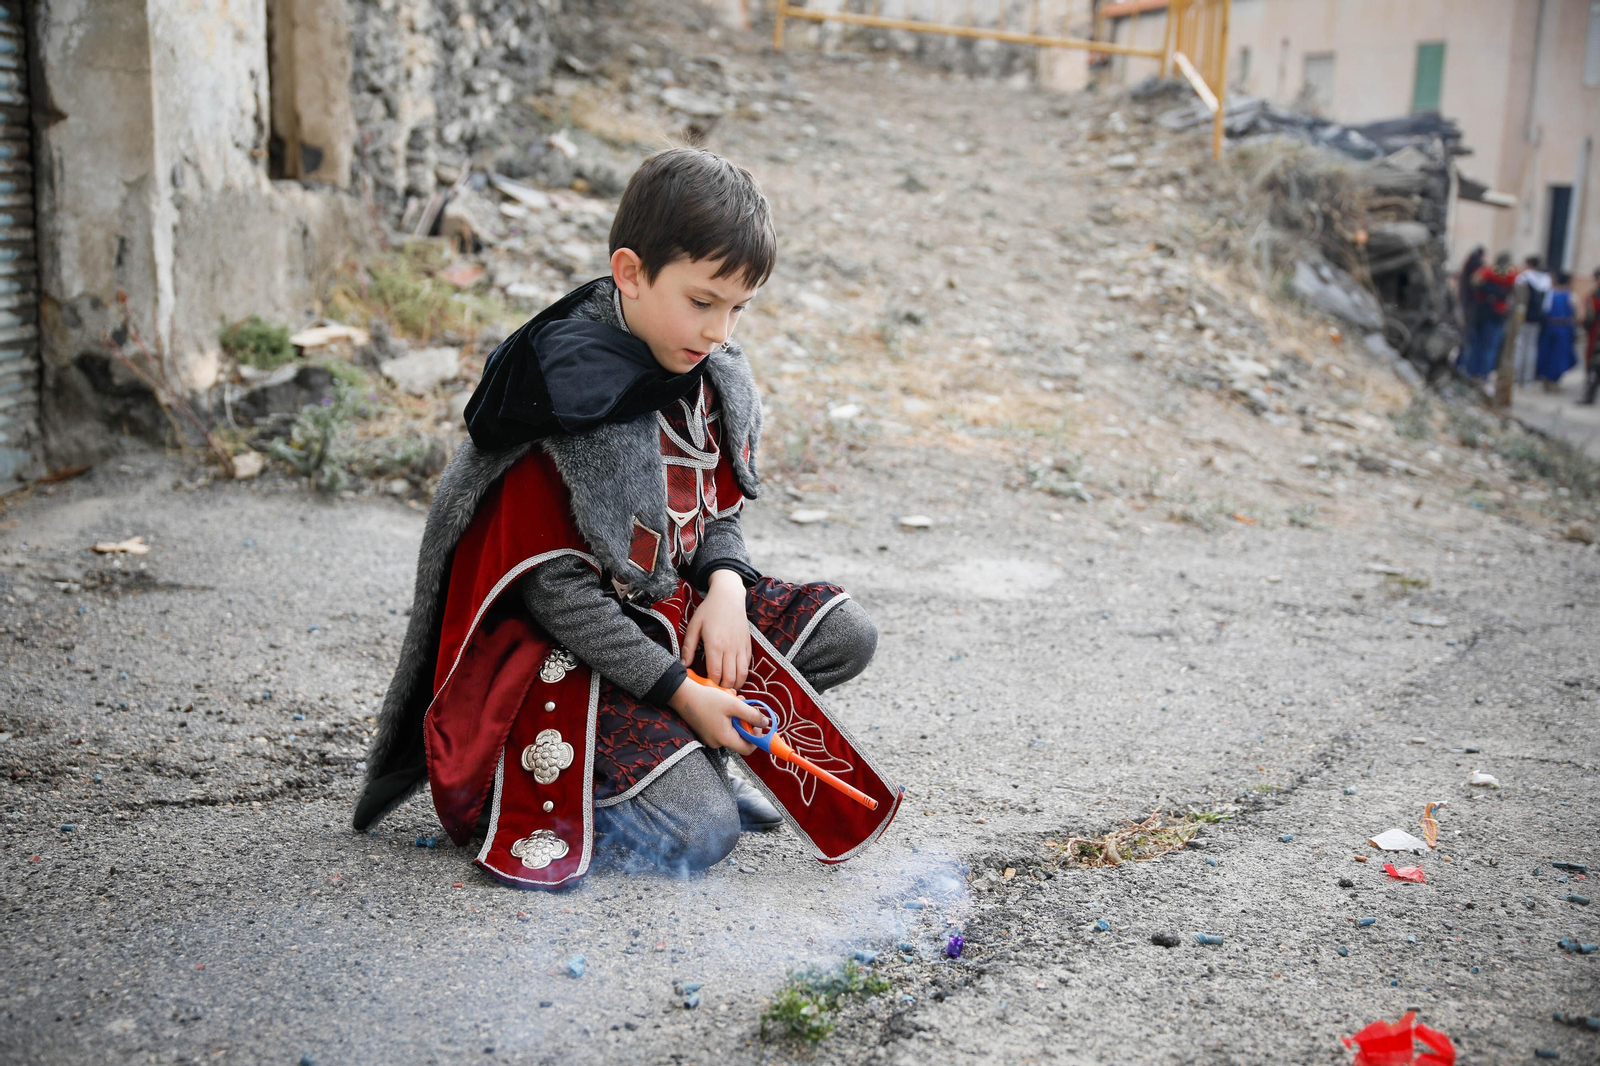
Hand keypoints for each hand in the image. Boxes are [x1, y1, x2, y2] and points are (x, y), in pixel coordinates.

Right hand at [669, 676, 767, 755]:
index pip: (748, 748)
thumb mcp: (733, 704)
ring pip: (732, 730)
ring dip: (737, 716)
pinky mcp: (706, 731)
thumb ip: (752, 715)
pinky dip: (728, 716)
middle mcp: (717, 742)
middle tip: (744, 706)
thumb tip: (766, 723)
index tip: (757, 723)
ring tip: (733, 700)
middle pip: (740, 737)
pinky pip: (723, 727)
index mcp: (724, 739)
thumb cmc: (707, 699)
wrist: (682, 695)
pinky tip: (725, 703)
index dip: (756, 737)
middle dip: (745, 721)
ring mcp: (710, 738)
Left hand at [681, 569, 751, 689]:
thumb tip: (683, 665)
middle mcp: (730, 648)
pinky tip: (735, 677)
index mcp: (715, 645)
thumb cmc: (709, 610)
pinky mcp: (748, 645)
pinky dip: (742, 674)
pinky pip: (748, 665)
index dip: (711, 685)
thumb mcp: (694, 626)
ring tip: (726, 688)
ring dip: (735, 685)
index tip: (705, 688)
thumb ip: (688, 647)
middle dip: (723, 689)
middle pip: (730, 678)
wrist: (729, 596)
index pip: (715, 674)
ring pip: (742, 674)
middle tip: (715, 692)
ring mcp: (741, 647)